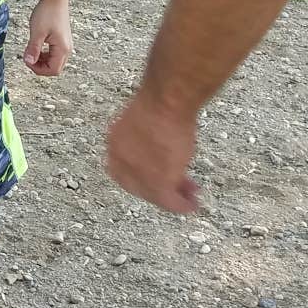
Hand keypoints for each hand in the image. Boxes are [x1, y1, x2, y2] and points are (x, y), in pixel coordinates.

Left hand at [23, 0, 72, 75]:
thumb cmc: (47, 13)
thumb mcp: (37, 32)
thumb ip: (33, 49)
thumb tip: (28, 62)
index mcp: (62, 49)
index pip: (53, 70)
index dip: (39, 69)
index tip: (27, 61)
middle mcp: (67, 49)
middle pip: (55, 68)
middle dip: (40, 66)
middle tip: (28, 58)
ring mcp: (66, 45)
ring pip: (54, 61)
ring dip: (42, 61)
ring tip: (31, 52)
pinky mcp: (62, 40)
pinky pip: (54, 54)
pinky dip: (45, 54)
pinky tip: (37, 47)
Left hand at [106, 90, 201, 213]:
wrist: (165, 103)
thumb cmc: (159, 102)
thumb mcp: (145, 119)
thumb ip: (145, 135)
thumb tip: (157, 140)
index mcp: (114, 143)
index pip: (124, 168)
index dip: (142, 174)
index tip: (159, 173)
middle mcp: (120, 161)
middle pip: (138, 184)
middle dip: (159, 187)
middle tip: (177, 187)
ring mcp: (137, 173)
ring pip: (154, 194)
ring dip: (171, 198)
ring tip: (189, 199)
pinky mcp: (157, 182)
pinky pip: (169, 200)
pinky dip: (181, 205)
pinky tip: (192, 205)